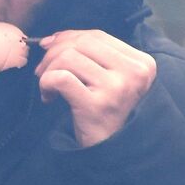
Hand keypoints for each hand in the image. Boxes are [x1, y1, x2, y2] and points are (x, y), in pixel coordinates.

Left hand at [34, 30, 156, 147]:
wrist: (109, 149)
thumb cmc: (105, 111)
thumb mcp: (110, 78)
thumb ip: (91, 54)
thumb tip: (53, 38)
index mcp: (142, 63)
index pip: (97, 35)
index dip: (68, 37)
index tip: (50, 47)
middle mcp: (134, 73)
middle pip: (82, 43)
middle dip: (54, 52)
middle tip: (42, 70)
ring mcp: (117, 88)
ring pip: (69, 58)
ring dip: (48, 70)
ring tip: (48, 87)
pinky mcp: (97, 104)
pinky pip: (61, 78)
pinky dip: (47, 83)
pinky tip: (48, 97)